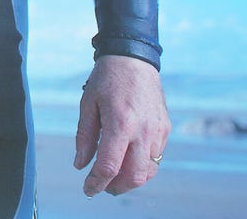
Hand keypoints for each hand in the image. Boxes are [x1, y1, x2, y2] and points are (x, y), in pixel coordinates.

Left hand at [74, 55, 169, 196]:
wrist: (133, 58)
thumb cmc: (106, 79)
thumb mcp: (88, 104)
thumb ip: (85, 136)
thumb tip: (81, 164)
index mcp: (120, 124)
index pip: (110, 166)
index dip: (97, 183)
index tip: (88, 189)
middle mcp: (143, 131)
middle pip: (134, 176)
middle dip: (116, 187)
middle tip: (102, 186)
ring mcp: (158, 131)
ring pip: (149, 171)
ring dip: (131, 179)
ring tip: (114, 176)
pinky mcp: (165, 128)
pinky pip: (156, 157)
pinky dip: (142, 165)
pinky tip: (128, 160)